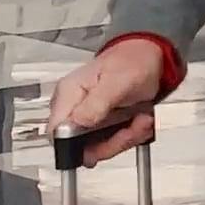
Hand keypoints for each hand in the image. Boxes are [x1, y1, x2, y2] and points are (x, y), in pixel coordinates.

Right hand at [49, 39, 169, 164]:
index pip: (56, 133)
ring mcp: (86, 118)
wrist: (148, 57)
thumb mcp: (118, 81)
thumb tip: (78, 122)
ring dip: (123, 139)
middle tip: (133, 127)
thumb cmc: (133, 61)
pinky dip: (127, 136)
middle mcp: (73, 108)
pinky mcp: (99, 125)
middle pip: (78, 146)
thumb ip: (98, 103)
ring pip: (96, 147)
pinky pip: (108, 143)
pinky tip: (138, 121)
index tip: (107, 138)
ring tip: (140, 120)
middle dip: (111, 143)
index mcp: (69, 94)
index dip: (78, 144)